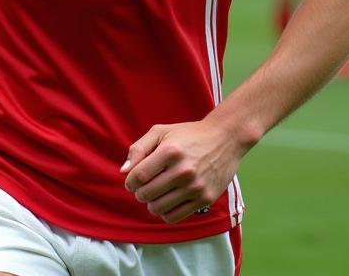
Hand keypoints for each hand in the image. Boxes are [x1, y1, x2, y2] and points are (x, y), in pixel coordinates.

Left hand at [121, 116, 245, 223]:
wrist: (224, 139)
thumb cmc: (188, 135)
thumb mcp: (161, 132)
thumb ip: (139, 149)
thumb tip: (124, 171)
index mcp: (170, 151)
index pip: (139, 176)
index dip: (130, 181)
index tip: (131, 181)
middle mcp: (183, 170)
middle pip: (146, 194)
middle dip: (139, 192)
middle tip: (143, 187)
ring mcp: (195, 187)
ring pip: (158, 208)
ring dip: (150, 203)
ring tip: (154, 194)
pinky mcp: (205, 199)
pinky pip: (175, 216)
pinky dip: (165, 212)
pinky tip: (166, 201)